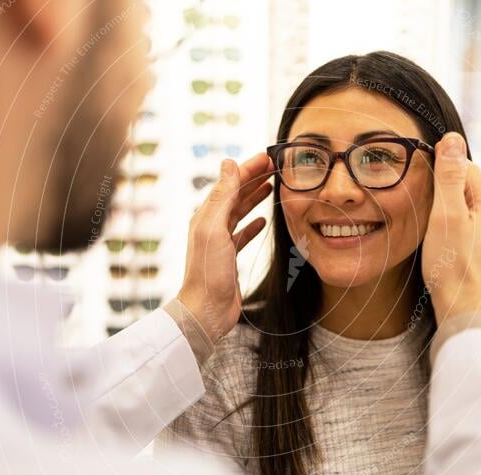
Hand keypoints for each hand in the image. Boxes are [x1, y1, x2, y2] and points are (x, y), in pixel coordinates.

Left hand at [177, 153, 272, 341]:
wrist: (206, 310)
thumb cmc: (209, 273)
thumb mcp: (215, 229)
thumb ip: (222, 196)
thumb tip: (228, 164)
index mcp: (206, 216)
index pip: (229, 183)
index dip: (248, 169)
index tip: (268, 157)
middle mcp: (212, 226)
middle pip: (235, 195)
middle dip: (253, 179)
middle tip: (274, 167)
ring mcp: (220, 242)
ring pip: (239, 212)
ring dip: (254, 198)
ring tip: (271, 187)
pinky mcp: (229, 258)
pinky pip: (242, 234)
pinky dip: (253, 224)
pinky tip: (263, 221)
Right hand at [422, 132, 480, 325]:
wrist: (467, 312)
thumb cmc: (452, 267)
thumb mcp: (446, 216)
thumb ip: (450, 177)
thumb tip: (452, 140)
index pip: (463, 166)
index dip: (439, 174)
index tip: (423, 192)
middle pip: (467, 187)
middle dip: (445, 195)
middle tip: (428, 218)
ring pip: (470, 208)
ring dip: (451, 214)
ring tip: (436, 235)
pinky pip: (473, 227)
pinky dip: (458, 230)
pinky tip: (448, 248)